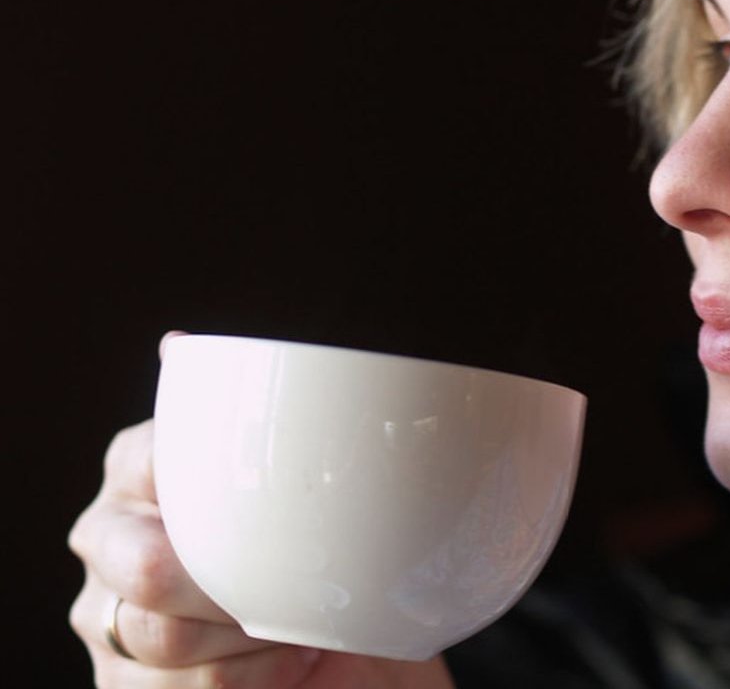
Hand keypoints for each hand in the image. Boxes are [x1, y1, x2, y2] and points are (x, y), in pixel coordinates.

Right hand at [68, 336, 455, 687]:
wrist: (350, 644)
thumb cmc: (323, 552)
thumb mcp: (307, 485)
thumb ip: (260, 421)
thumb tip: (179, 346)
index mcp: (140, 469)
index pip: (154, 465)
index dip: (225, 497)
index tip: (284, 515)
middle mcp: (108, 539)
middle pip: (150, 569)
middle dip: (239, 588)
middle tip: (301, 585)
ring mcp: (107, 620)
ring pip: (165, 639)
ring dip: (254, 639)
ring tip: (302, 622)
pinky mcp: (126, 688)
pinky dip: (252, 681)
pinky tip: (292, 661)